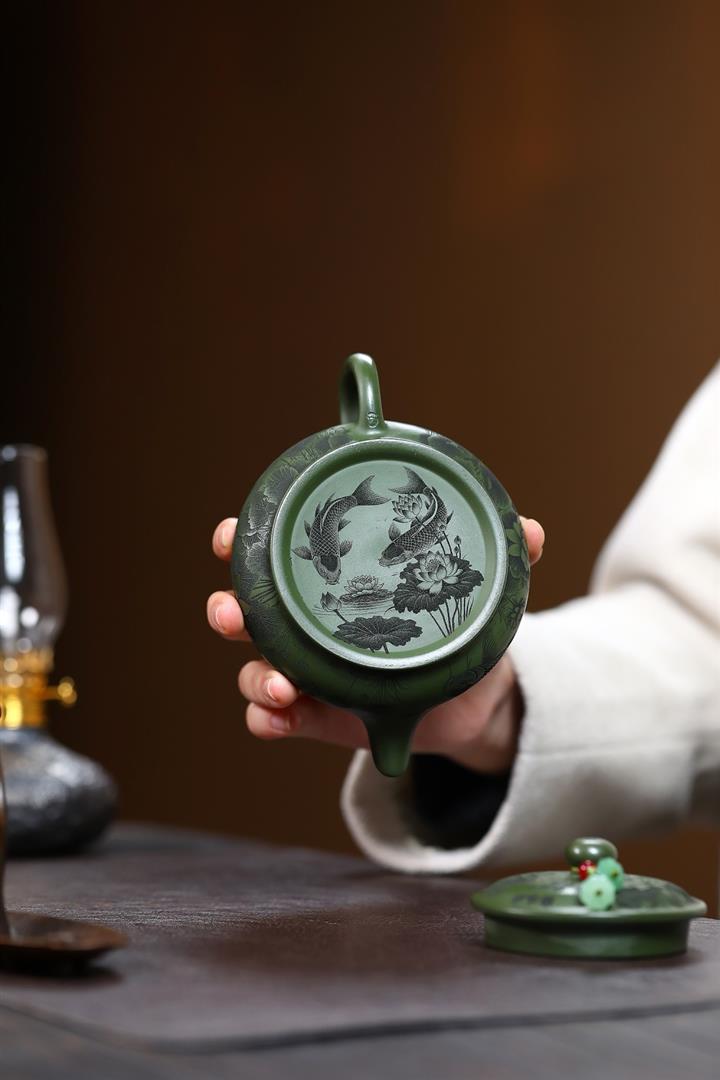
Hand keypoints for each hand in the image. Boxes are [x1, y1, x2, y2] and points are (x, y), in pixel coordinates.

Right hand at [207, 518, 543, 773]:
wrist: (474, 694)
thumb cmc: (456, 622)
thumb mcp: (476, 589)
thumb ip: (501, 558)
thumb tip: (530, 529)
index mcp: (332, 580)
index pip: (272, 554)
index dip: (242, 542)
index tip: (233, 537)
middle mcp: (308, 624)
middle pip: (245, 611)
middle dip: (227, 608)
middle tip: (233, 614)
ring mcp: (309, 673)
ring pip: (255, 669)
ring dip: (254, 673)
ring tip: (278, 684)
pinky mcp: (320, 717)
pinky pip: (278, 720)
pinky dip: (269, 720)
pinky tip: (280, 718)